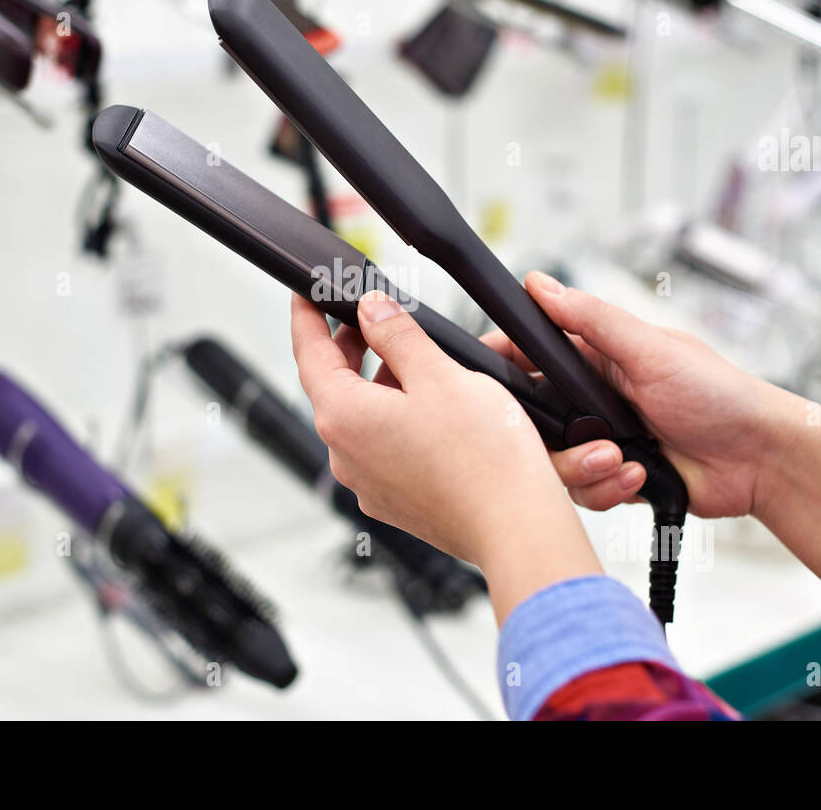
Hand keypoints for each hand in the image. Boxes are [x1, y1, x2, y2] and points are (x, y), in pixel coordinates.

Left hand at [291, 290, 601, 621]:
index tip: (304, 293)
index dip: (306, 316)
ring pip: (361, 417)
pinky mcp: (394, 501)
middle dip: (350, 346)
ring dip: (379, 384)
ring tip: (419, 362)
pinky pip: (381, 448)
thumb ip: (397, 335)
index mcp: (344, 416)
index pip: (308, 352)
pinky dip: (394, 419)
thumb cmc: (484, 457)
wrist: (516, 528)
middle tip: (372, 316)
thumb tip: (370, 310)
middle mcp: (345, 454)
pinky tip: (431, 409)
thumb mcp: (440, 373)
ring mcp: (368, 483)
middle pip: (333, 385)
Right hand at [488, 272, 820, 614]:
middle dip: (552, 439)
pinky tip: (641, 478)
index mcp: (597, 357)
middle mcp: (593, 398)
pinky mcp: (615, 478)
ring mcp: (603, 440)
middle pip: (532, 421)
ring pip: (554, 463)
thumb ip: (590, 319)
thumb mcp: (650, 349)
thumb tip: (539, 283)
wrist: (761, 461)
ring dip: (587, 468)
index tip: (484, 382)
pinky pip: (584, 492)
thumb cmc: (720, 395)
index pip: (529, 355)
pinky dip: (609, 488)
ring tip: (624, 462)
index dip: (502, 367)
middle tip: (588, 438)